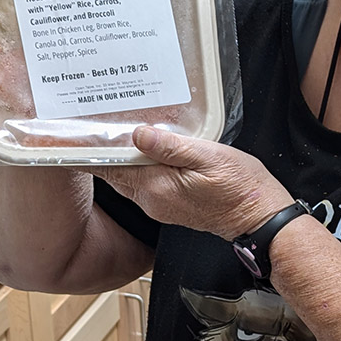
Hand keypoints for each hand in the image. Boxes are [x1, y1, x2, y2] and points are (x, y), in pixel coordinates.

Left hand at [88, 126, 294, 240]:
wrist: (258, 218)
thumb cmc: (240, 188)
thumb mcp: (209, 158)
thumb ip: (172, 147)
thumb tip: (139, 134)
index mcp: (157, 187)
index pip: (113, 167)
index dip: (95, 149)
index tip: (81, 131)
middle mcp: (152, 200)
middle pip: (116, 172)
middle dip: (106, 150)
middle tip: (99, 122)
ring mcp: (160, 205)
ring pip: (129, 178)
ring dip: (123, 158)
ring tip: (119, 131)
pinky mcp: (169, 205)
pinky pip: (144, 183)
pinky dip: (139, 167)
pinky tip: (147, 151)